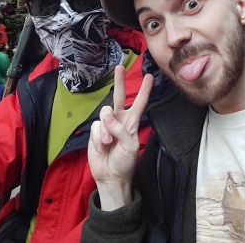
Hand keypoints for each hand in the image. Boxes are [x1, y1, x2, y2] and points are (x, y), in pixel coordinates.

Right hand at [88, 65, 152, 209]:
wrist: (110, 176)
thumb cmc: (125, 162)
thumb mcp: (129, 147)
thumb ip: (120, 130)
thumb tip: (107, 118)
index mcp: (132, 122)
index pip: (139, 103)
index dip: (144, 90)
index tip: (149, 77)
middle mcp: (120, 119)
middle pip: (119, 96)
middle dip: (119, 81)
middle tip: (119, 68)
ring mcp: (107, 125)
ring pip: (104, 113)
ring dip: (105, 130)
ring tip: (108, 144)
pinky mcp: (96, 131)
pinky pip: (95, 127)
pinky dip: (98, 138)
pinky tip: (101, 147)